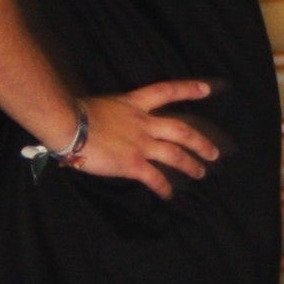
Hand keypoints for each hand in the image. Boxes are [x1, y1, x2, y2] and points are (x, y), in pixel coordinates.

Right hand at [62, 79, 221, 198]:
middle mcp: (144, 123)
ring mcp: (141, 143)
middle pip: (182, 130)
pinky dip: (164, 187)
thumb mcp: (103, 105)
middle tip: (214, 153)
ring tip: (200, 173)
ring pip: (175, 154)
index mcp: (135, 103)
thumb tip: (110, 122)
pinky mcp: (132, 163)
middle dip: (200, 142)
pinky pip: (155, 177)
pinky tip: (169, 194)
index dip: (188, 90)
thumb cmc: (75, 112)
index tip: (207, 89)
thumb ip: (115, 114)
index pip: (167, 91)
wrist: (69, 124)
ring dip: (190, 165)